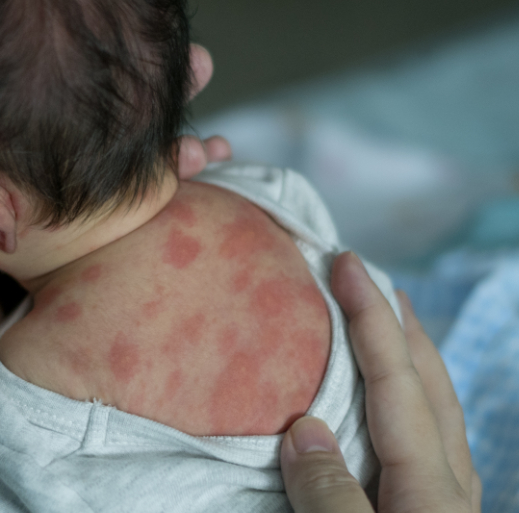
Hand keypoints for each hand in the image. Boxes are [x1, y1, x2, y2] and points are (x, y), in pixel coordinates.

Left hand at [0, 44, 231, 445]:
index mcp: (2, 203)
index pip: (49, 141)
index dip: (89, 104)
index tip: (134, 73)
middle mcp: (48, 211)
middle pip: (103, 150)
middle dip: (152, 112)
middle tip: (202, 70)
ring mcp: (83, 241)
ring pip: (136, 189)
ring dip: (180, 160)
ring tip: (218, 148)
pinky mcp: (108, 274)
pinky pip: (150, 235)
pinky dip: (186, 211)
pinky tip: (223, 188)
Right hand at [280, 252, 481, 512]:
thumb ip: (331, 492)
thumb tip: (303, 430)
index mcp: (430, 489)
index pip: (396, 380)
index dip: (370, 316)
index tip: (346, 263)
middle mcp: (449, 487)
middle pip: (430, 385)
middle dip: (401, 326)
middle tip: (373, 282)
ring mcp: (448, 505)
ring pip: (436, 412)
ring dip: (409, 361)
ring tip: (385, 333)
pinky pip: (427, 441)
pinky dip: (408, 403)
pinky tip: (389, 413)